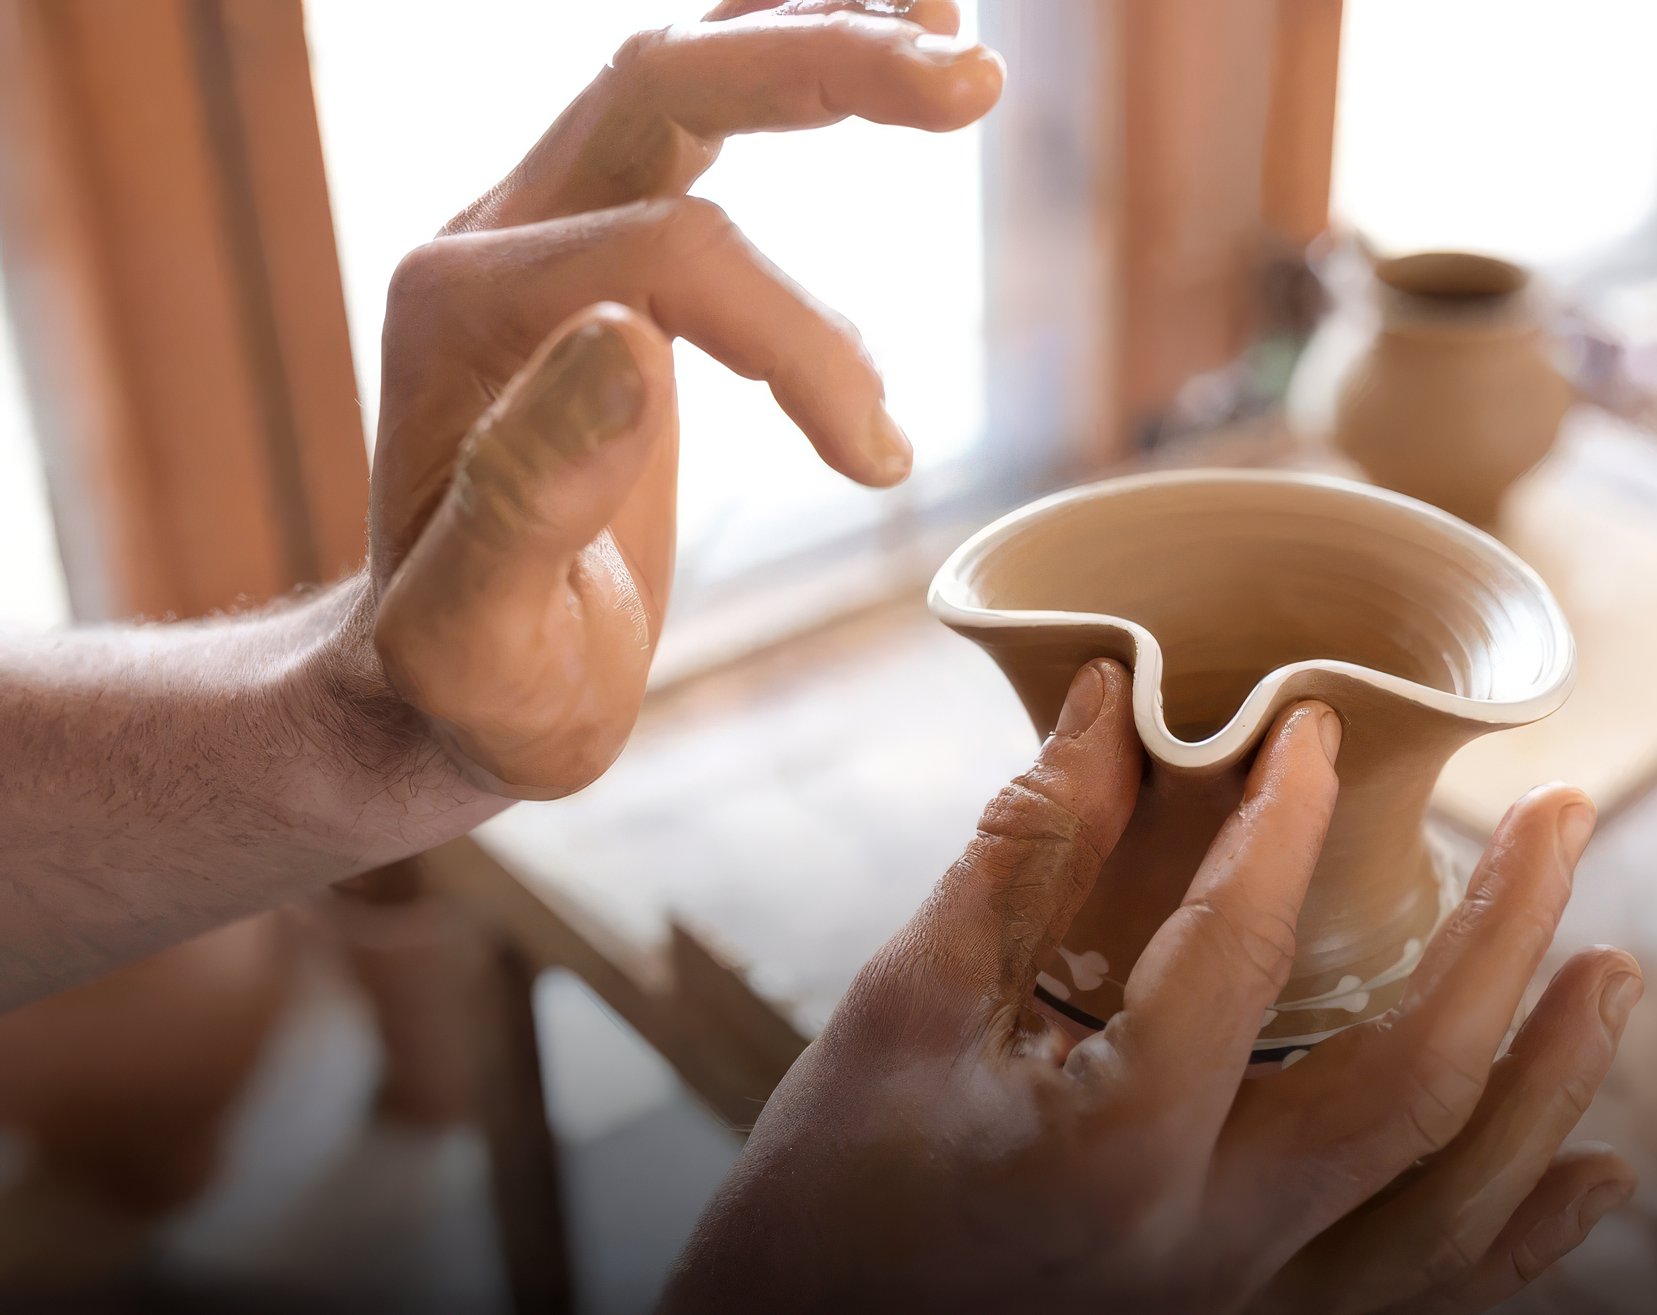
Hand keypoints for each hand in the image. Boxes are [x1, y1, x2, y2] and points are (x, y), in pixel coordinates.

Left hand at [329, 1, 1001, 801]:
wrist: (436, 684)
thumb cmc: (472, 684)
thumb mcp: (481, 641)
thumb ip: (528, 495)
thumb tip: (630, 339)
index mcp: (462, 312)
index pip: (667, 252)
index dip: (799, 341)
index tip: (878, 459)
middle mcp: (494, 236)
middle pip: (661, 81)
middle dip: (820, 63)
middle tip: (972, 82)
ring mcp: (547, 227)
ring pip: (683, 66)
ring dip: (815, 34)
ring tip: (949, 39)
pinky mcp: (606, 245)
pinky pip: (704, 115)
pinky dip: (799, 71)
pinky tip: (898, 70)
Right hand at [669, 661, 1642, 1312]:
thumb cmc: (824, 1193)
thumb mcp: (902, 1006)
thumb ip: (1024, 854)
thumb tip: (1112, 707)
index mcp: (1109, 1147)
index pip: (1234, 952)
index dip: (1281, 819)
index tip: (1313, 728)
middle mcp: (1204, 1246)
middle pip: (1415, 1091)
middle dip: (1509, 940)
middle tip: (1563, 813)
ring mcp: (1239, 1311)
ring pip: (1452, 1211)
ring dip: (1551, 1081)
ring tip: (1616, 963)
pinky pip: (1423, 1300)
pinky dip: (1521, 1238)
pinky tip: (1593, 1171)